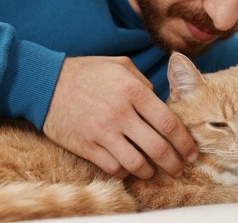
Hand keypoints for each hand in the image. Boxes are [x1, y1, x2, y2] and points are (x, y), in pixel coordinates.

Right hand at [43, 56, 197, 178]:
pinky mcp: (86, 146)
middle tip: (180, 169)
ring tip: (155, 170)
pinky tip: (130, 167)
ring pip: (137, 163)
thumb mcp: (120, 66)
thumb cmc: (87, 72)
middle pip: (158, 148)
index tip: (191, 152)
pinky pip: (114, 168)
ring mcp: (103, 132)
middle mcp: (121, 113)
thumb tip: (160, 102)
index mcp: (133, 91)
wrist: (45, 82)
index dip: (185, 142)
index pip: (169, 123)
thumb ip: (144, 83)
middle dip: (174, 163)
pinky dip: (127, 171)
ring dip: (151, 171)